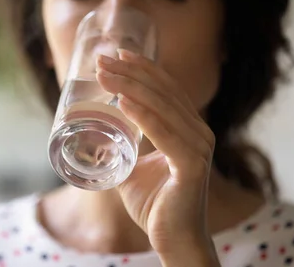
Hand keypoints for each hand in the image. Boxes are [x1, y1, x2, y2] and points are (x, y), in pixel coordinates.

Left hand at [96, 50, 219, 265]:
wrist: (172, 239)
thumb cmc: (155, 204)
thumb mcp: (132, 168)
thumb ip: (121, 149)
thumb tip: (95, 135)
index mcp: (188, 129)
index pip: (166, 89)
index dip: (142, 68)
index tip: (117, 53)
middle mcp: (198, 133)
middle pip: (162, 92)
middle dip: (130, 72)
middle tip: (102, 58)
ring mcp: (198, 148)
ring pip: (162, 108)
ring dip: (130, 87)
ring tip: (104, 74)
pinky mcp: (192, 166)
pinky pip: (165, 135)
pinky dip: (144, 116)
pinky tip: (123, 102)